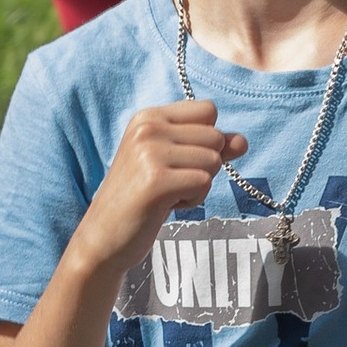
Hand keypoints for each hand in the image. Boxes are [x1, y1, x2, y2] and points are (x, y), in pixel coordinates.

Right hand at [79, 98, 245, 280]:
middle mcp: (147, 128)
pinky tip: (166, 205)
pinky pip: (204, 183)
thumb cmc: (142, 198)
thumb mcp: (174, 163)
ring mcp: (150, 152)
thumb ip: (209, 147)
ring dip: (198, 186)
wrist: (104, 236)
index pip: (209, 110)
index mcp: (148, 116)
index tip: (177, 161)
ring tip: (166, 194)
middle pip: (216, 137)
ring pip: (213, 161)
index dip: (206, 140)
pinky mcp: (156, 181)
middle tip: (169, 182)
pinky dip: (193, 200)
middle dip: (203, 167)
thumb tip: (242, 141)